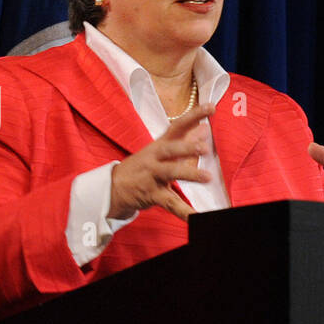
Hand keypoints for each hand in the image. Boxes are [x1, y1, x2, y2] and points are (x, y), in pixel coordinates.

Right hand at [108, 105, 214, 220]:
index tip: (211, 107)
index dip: (193, 115)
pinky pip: (171, 203)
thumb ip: (184, 141)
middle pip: (171, 149)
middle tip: (204, 147)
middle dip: (187, 147)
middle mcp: (155, 157)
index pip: (177, 126)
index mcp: (160, 145)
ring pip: (171, 173)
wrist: (112, 188)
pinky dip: (185, 211)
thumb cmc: (143, 167)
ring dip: (190, 174)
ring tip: (208, 177)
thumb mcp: (161, 152)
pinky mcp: (151, 194)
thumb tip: (204, 129)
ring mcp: (152, 176)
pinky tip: (197, 217)